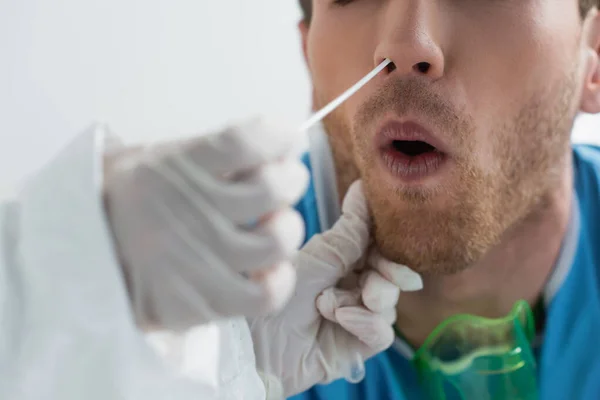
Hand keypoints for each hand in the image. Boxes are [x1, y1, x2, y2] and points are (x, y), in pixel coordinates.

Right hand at [102, 117, 308, 330]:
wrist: (86, 258)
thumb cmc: (135, 201)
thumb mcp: (159, 158)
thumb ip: (218, 151)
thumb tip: (286, 142)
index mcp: (177, 167)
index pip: (245, 141)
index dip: (279, 136)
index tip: (288, 139)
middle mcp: (191, 212)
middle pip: (273, 188)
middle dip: (292, 179)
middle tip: (287, 180)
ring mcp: (198, 259)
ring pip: (277, 241)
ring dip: (288, 227)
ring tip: (276, 224)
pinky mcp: (203, 302)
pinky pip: (267, 294)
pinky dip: (280, 278)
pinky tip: (270, 267)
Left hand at [248, 181, 422, 397]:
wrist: (254, 342)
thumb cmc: (277, 293)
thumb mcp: (319, 257)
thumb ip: (351, 231)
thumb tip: (363, 186)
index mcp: (340, 262)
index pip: (379, 249)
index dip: (390, 247)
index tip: (395, 239)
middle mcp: (350, 287)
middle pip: (390, 276)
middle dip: (387, 274)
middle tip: (372, 278)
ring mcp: (354, 317)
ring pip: (389, 304)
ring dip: (367, 300)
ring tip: (330, 303)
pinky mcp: (355, 346)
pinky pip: (382, 333)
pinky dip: (366, 322)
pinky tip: (341, 318)